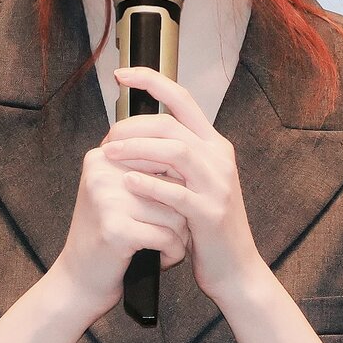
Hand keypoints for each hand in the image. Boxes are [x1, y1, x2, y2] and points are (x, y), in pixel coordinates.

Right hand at [52, 116, 190, 322]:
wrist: (78, 280)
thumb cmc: (107, 236)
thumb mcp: (121, 193)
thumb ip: (148, 171)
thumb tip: (191, 156)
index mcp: (102, 156)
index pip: (160, 156)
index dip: (176, 187)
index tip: (168, 208)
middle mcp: (102, 171)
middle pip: (171, 182)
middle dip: (182, 211)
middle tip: (175, 231)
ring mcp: (107, 199)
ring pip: (175, 211)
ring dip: (180, 236)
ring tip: (166, 246)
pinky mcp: (115, 229)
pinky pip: (167, 236)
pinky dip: (173, 252)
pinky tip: (162, 259)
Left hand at [100, 66, 264, 304]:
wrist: (235, 268)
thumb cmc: (205, 225)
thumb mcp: (194, 181)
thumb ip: (173, 156)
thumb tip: (134, 134)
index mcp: (213, 144)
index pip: (182, 97)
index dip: (151, 80)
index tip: (121, 73)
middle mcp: (219, 157)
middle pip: (172, 123)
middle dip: (133, 125)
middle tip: (107, 138)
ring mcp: (218, 184)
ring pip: (175, 151)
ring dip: (137, 149)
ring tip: (109, 155)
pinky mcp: (210, 213)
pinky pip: (176, 192)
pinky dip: (149, 184)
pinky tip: (127, 183)